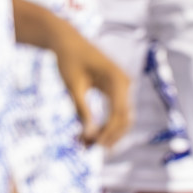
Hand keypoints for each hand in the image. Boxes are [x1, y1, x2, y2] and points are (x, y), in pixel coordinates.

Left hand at [49, 22, 131, 148]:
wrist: (67, 41)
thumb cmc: (68, 60)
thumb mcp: (73, 86)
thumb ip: (82, 110)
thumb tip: (89, 136)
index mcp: (117, 80)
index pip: (119, 114)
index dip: (108, 133)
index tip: (93, 147)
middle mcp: (124, 83)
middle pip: (124, 118)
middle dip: (109, 136)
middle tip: (89, 151)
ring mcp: (122, 86)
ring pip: (121, 117)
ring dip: (107, 133)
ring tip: (86, 146)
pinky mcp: (114, 89)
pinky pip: (114, 111)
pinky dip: (104, 124)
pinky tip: (89, 135)